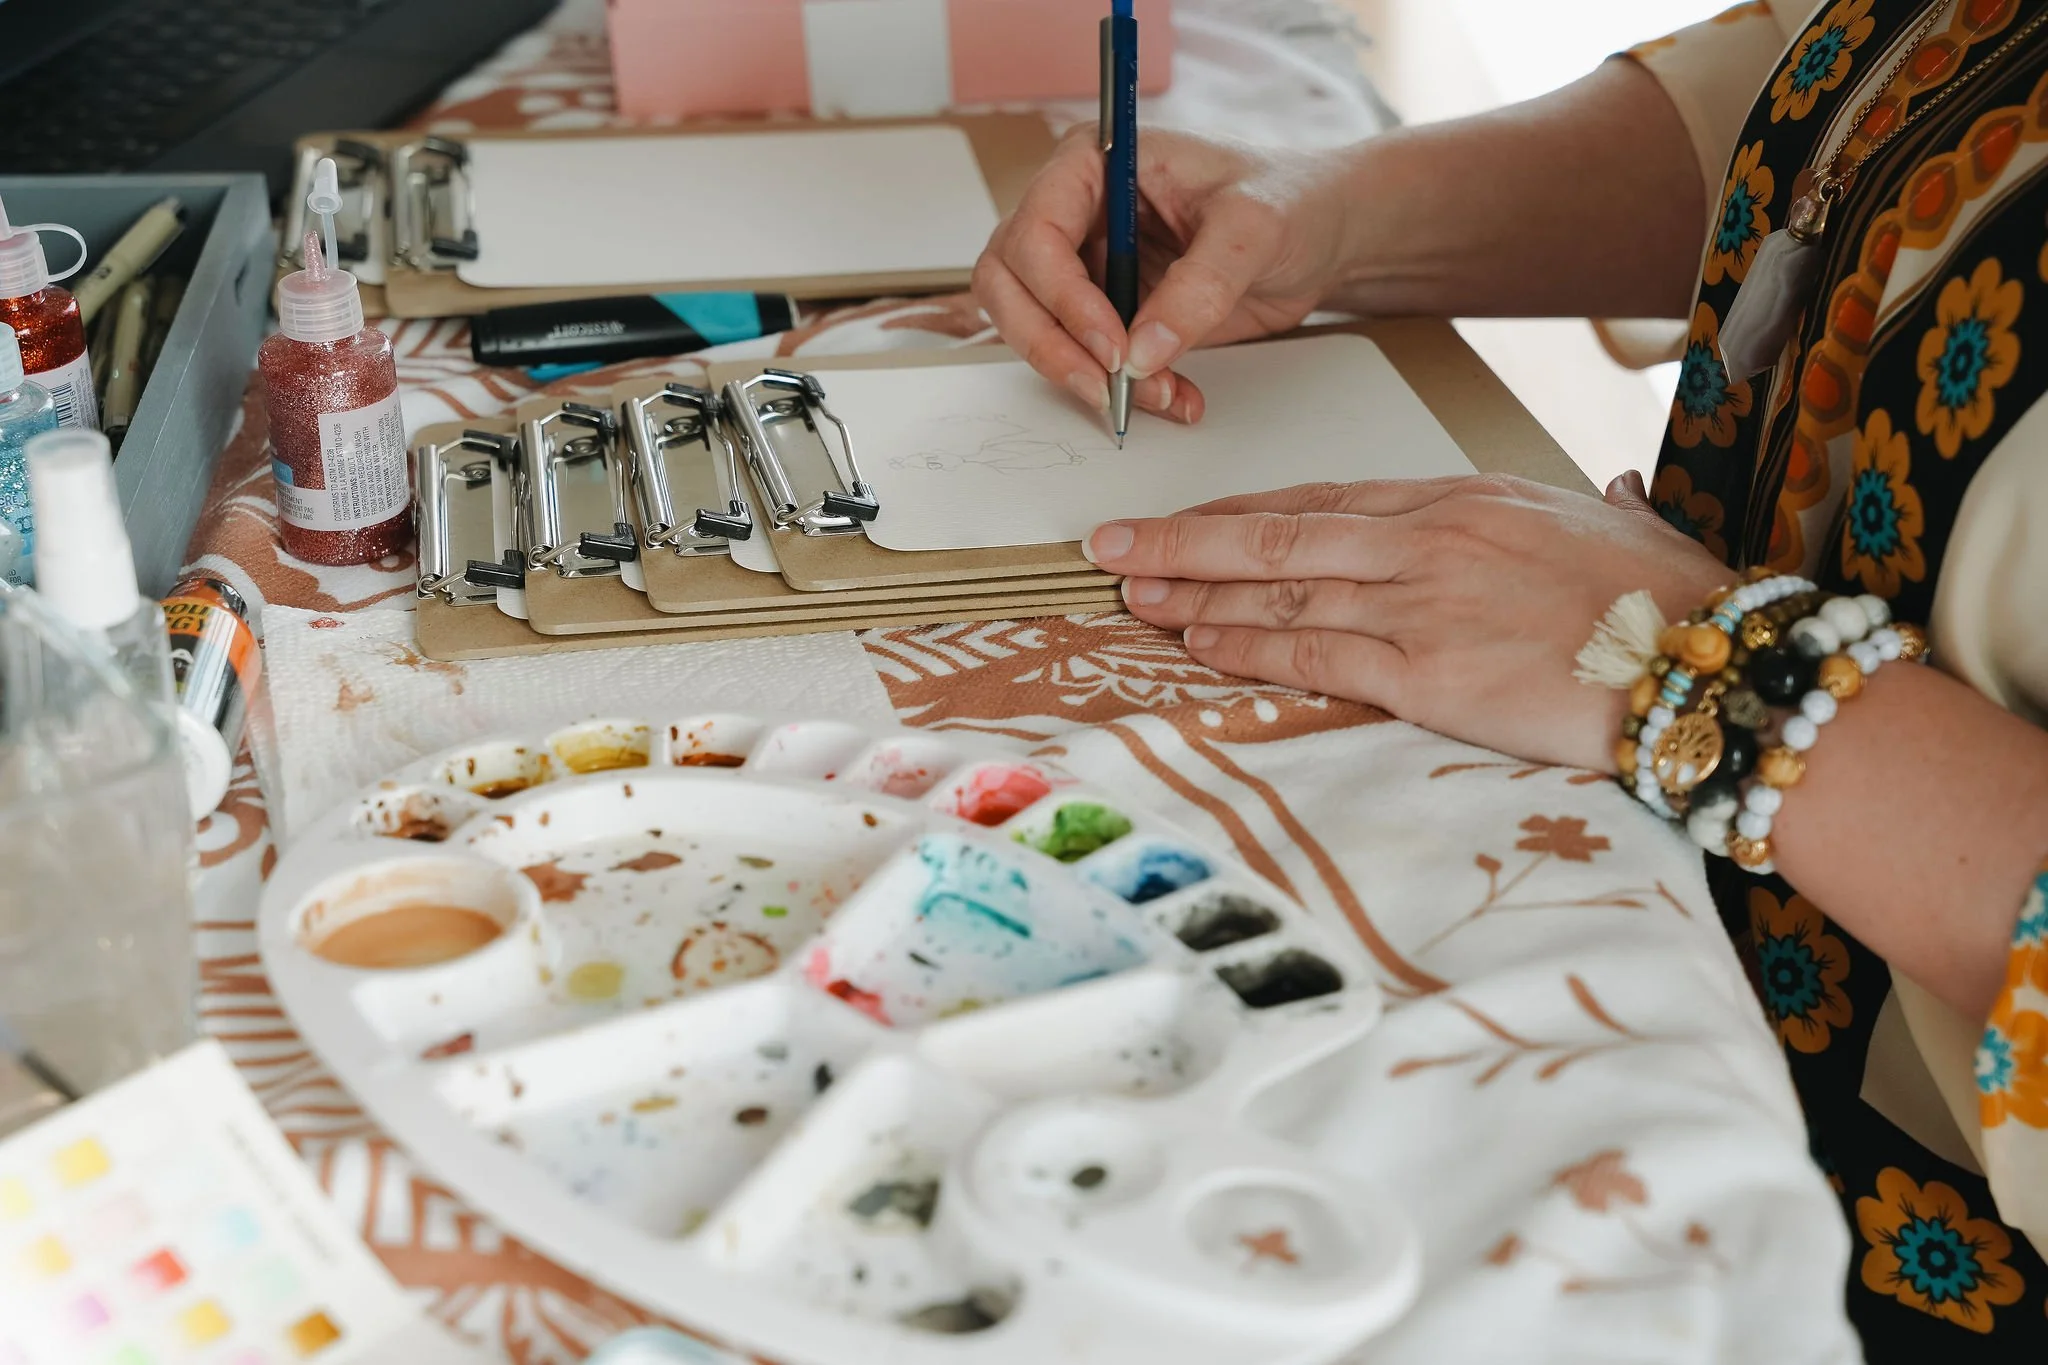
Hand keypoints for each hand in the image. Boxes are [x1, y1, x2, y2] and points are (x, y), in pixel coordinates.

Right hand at [973, 126, 1360, 424]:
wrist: (1323, 232)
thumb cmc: (1291, 198)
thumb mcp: (1254, 229)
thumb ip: (1198, 287)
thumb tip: (1142, 355)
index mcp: (1094, 162)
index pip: (1036, 231)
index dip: (1061, 295)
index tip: (1113, 346)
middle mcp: (1075, 210)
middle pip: (1009, 284)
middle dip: (1051, 343)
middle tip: (1107, 387)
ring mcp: (1085, 263)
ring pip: (1034, 328)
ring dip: (1082, 374)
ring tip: (1161, 395)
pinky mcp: (1106, 310)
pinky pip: (1082, 358)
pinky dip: (1117, 390)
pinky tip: (1176, 396)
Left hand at [1085, 473, 1733, 772]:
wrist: (1710, 662)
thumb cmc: (1673, 602)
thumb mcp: (1612, 530)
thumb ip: (1569, 517)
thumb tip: (1591, 501)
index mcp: (1463, 498)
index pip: (1324, 501)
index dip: (1242, 513)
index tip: (1187, 519)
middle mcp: (1429, 539)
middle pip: (1276, 535)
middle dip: (1183, 540)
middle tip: (1110, 544)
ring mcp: (1422, 601)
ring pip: (1279, 590)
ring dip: (1193, 593)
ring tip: (1130, 595)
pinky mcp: (1428, 672)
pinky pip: (1314, 654)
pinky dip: (1245, 647)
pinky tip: (1195, 642)